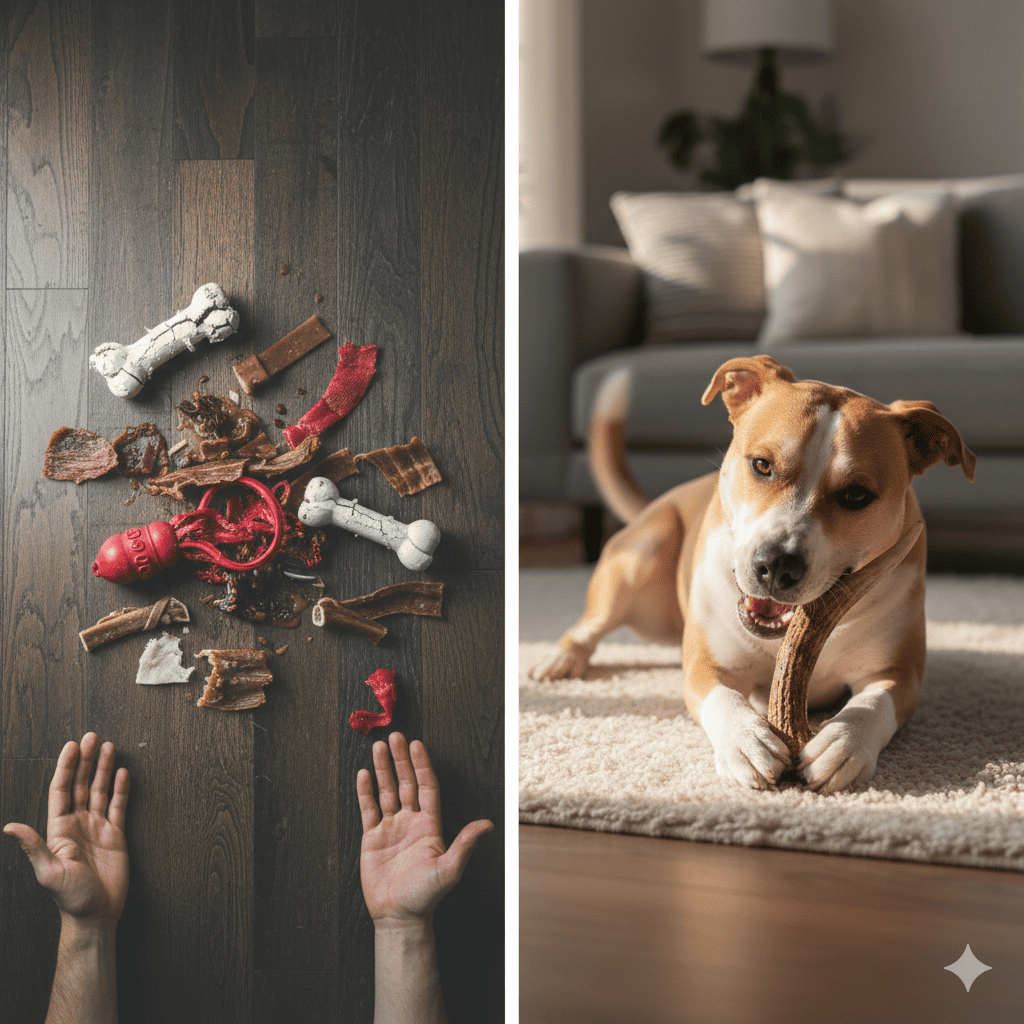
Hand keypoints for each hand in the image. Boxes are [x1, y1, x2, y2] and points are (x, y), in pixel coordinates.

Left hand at [3, 733, 128, 925]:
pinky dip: (121, 789)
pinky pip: (119, 806)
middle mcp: (78, 824)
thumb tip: (9, 826)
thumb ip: (32, 847)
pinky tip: (123, 773)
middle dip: (86, 760)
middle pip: (81, 784)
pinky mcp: (116, 834)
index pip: (62, 791)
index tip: (72, 747)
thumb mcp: (48, 873)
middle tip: (92, 737)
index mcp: (59, 830)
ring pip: (100, 790)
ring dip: (104, 769)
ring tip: (109, 746)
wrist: (96, 914)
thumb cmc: (70, 898)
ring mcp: (97, 827)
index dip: (66, 768)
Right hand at [357, 732, 491, 926]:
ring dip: (383, 769)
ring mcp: (391, 828)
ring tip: (378, 747)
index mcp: (429, 825)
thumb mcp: (449, 869)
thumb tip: (488, 824)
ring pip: (386, 791)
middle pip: (405, 783)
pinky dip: (365, 792)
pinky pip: (368, 809)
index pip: (426, 787)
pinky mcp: (372, 839)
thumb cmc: (426, 896)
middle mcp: (411, 822)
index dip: (421, 765)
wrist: (399, 917)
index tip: (417, 745)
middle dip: (401, 760)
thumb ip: (465, 844)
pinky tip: (363, 774)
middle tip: (395, 736)